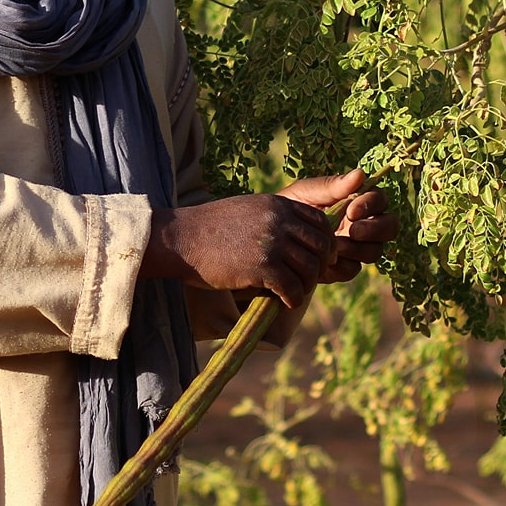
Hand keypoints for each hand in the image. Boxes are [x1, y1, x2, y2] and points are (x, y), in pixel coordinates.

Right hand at [143, 169, 399, 308]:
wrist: (180, 238)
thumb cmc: (209, 228)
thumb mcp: (246, 210)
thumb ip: (272, 217)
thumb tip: (293, 236)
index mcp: (277, 204)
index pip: (319, 220)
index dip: (324, 241)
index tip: (318, 256)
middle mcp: (279, 220)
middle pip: (321, 245)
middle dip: (321, 265)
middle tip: (309, 279)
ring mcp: (272, 243)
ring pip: (310, 268)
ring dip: (306, 285)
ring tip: (294, 292)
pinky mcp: (262, 267)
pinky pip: (293, 287)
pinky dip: (293, 298)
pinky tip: (284, 302)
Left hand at [279, 172, 398, 283]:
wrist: (269, 234)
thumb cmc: (291, 205)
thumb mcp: (307, 191)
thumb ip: (333, 185)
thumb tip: (361, 173)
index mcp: (358, 201)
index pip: (381, 200)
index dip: (373, 205)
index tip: (352, 210)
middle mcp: (363, 224)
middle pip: (390, 227)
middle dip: (375, 229)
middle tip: (352, 230)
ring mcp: (356, 247)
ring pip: (375, 251)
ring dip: (358, 249)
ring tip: (334, 246)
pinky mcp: (343, 266)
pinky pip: (353, 269)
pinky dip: (341, 266)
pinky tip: (324, 261)